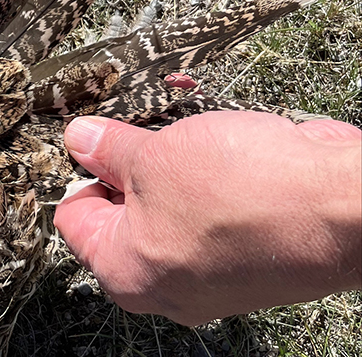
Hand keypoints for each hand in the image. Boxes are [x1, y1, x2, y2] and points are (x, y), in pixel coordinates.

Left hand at [54, 111, 361, 325]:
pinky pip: (207, 209)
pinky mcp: (243, 254)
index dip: (80, 171)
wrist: (345, 207)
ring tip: (183, 128)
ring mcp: (207, 273)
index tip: (94, 137)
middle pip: (121, 213)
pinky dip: (206, 175)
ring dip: (169, 162)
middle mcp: (164, 284)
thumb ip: (108, 150)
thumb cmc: (246, 191)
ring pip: (167, 205)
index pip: (74, 219)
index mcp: (126, 272)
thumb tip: (79, 140)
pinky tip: (218, 143)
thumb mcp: (155, 157)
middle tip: (139, 125)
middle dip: (127, 163)